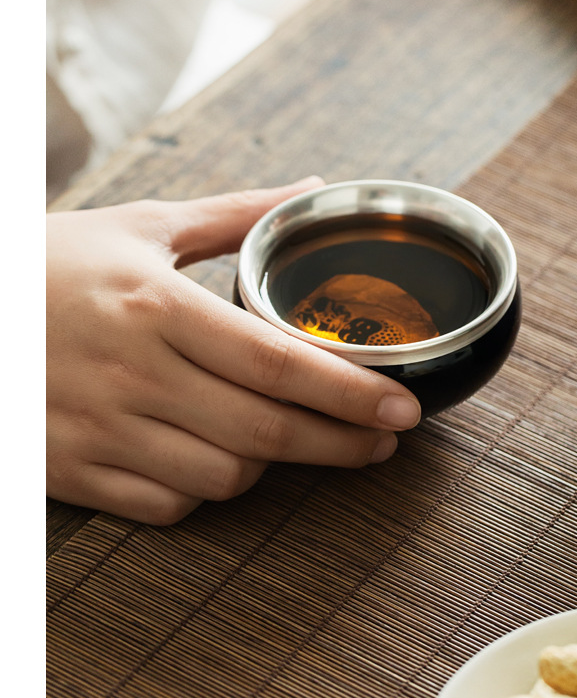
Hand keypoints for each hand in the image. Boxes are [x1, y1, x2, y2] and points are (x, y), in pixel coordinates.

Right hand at [46, 179, 420, 524]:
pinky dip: (207, 492)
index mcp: (155, 304)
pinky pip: (166, 506)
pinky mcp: (71, 471)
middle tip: (383, 440)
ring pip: (220, 479)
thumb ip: (237, 215)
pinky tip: (219, 459)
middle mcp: (130, 373)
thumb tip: (313, 191)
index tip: (402, 407)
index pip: (277, 362)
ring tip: (294, 438)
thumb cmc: (55, 261)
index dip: (351, 392)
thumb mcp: (144, 225)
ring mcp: (97, 430)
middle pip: (264, 432)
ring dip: (272, 467)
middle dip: (340, 444)